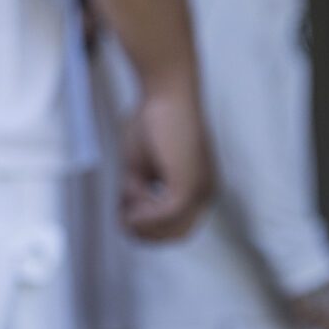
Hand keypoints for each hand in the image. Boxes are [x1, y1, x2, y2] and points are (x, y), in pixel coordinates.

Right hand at [120, 82, 213, 242]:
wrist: (167, 91)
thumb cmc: (152, 120)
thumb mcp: (139, 168)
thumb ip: (137, 196)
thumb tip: (127, 219)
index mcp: (199, 187)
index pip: (178, 229)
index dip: (148, 228)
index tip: (125, 213)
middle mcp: (207, 192)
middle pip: (176, 237)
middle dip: (145, 232)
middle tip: (122, 214)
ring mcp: (201, 190)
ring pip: (170, 231)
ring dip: (142, 220)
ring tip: (128, 195)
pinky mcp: (189, 185)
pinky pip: (163, 216)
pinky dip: (143, 210)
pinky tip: (131, 191)